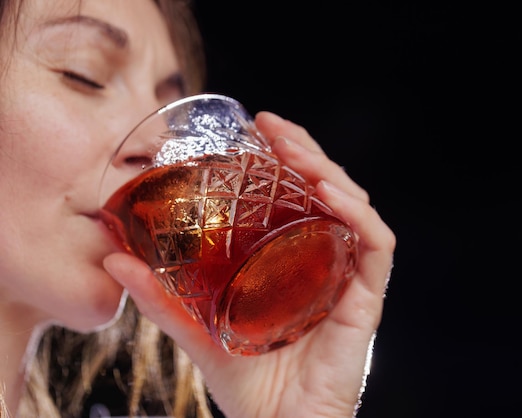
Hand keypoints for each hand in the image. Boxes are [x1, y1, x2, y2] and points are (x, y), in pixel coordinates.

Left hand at [103, 111, 395, 417]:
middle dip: (306, 152)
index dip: (286, 159)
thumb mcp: (198, 330)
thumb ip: (162, 299)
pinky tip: (329, 192)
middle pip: (329, 192)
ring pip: (355, 208)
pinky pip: (376, 246)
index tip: (258, 131)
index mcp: (297, 261)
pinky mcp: (365, 301)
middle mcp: (327, 261)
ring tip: (296, 151)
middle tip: (273, 128)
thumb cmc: (247, 384)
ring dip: (330, 171)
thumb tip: (115, 260)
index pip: (300, 196)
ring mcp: (349, 278)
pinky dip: (358, 214)